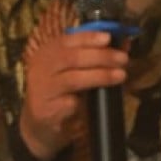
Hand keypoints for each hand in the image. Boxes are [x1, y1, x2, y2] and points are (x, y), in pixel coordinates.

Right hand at [19, 30, 127, 160]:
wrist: (38, 123)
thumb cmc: (60, 91)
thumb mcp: (72, 70)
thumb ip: (92, 56)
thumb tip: (122, 43)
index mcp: (47, 52)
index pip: (67, 40)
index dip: (88, 38)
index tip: (109, 38)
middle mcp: (40, 67)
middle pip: (72, 58)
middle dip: (100, 56)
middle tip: (122, 58)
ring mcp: (41, 89)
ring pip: (73, 79)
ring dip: (99, 76)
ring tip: (120, 76)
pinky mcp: (44, 110)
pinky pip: (69, 103)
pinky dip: (84, 102)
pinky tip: (96, 103)